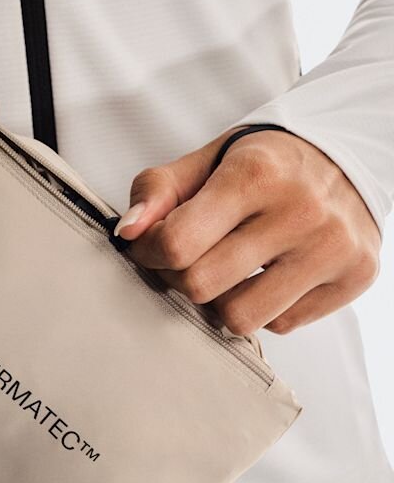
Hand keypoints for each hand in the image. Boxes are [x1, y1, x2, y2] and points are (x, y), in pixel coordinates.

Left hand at [114, 125, 381, 334]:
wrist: (345, 157)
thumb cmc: (265, 165)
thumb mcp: (207, 161)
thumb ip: (158, 191)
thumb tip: (127, 232)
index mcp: (257, 174)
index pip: (178, 242)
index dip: (149, 252)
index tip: (151, 247)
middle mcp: (301, 212)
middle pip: (203, 287)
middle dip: (181, 279)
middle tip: (188, 262)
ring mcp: (332, 249)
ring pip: (241, 319)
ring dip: (222, 303)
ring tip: (229, 274)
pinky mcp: (354, 278)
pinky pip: (281, 325)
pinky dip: (264, 310)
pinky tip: (269, 278)